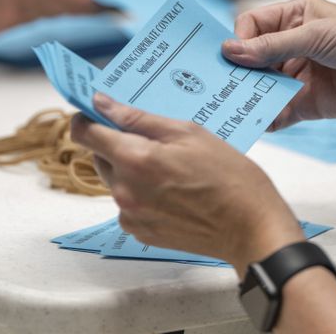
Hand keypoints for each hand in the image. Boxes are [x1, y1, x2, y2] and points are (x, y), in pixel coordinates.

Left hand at [70, 93, 303, 274]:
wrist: (250, 227)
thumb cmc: (229, 177)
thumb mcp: (189, 133)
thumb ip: (138, 118)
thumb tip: (102, 104)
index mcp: (134, 159)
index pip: (85, 133)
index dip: (88, 118)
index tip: (100, 112)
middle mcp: (125, 190)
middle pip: (100, 156)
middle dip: (118, 143)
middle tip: (156, 140)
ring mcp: (131, 215)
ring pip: (115, 180)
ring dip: (133, 170)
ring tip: (173, 169)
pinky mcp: (141, 232)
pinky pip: (128, 204)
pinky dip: (142, 193)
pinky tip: (174, 191)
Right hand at [221, 0, 335, 127]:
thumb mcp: (314, 34)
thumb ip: (272, 46)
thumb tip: (230, 51)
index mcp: (294, 18)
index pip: (252, 25)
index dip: (240, 38)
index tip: (232, 55)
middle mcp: (292, 45)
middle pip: (253, 58)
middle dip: (239, 70)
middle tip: (219, 83)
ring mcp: (298, 75)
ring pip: (262, 86)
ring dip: (249, 95)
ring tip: (234, 104)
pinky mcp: (307, 103)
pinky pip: (279, 111)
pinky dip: (268, 117)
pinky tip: (260, 120)